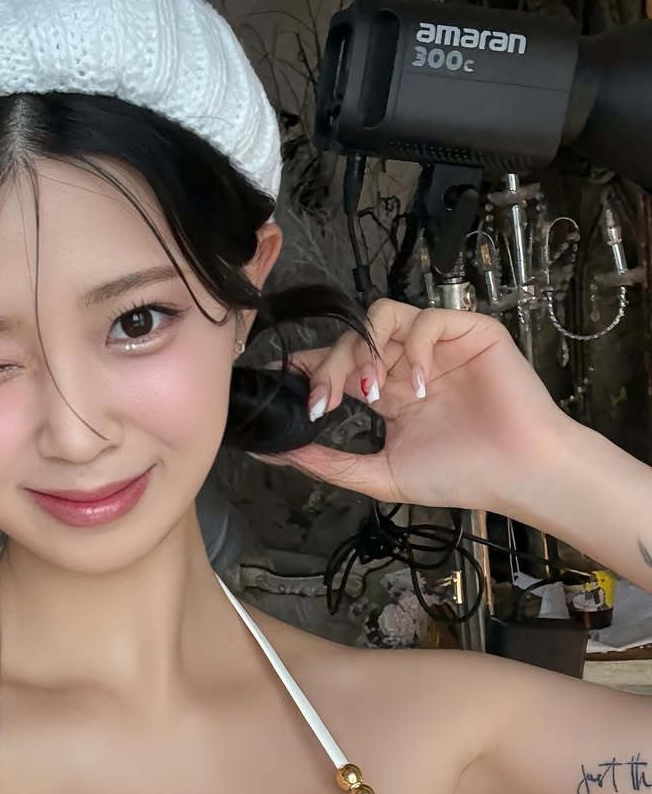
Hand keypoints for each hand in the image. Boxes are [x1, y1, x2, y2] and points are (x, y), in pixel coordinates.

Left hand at [254, 298, 568, 513]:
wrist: (519, 474)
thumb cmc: (463, 476)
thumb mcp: (382, 474)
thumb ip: (330, 463)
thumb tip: (275, 452)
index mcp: (389, 391)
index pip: (340, 363)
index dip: (311, 367)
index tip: (283, 385)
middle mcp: (409, 362)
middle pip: (352, 339)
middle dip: (329, 367)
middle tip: (324, 402)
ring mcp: (437, 345)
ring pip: (382, 317)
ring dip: (366, 350)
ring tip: (371, 391)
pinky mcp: (469, 332)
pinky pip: (428, 319)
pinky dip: (414, 348)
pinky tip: (418, 386)